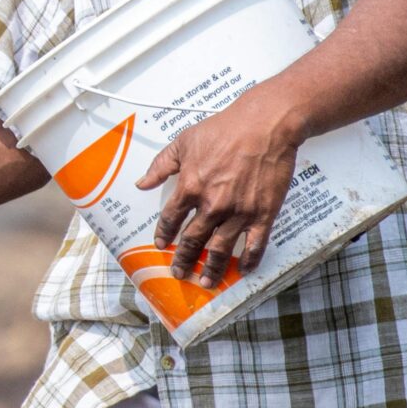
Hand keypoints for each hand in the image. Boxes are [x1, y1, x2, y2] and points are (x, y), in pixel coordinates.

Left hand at [133, 87, 305, 286]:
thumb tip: (142, 182)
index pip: (171, 219)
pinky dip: (248, 261)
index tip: (162, 245)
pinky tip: (243, 270)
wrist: (264, 126)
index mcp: (190, 187)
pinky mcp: (262, 214)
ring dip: (211, 268)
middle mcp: (211, 205)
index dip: (164, 234)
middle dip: (184, 259)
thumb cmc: (225, 129)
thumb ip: (161, 165)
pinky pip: (254, 245)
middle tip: (179, 272)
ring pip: (220, 249)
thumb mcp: (185, 141)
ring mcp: (238, 212)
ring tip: (206, 281)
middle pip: (193, 240)